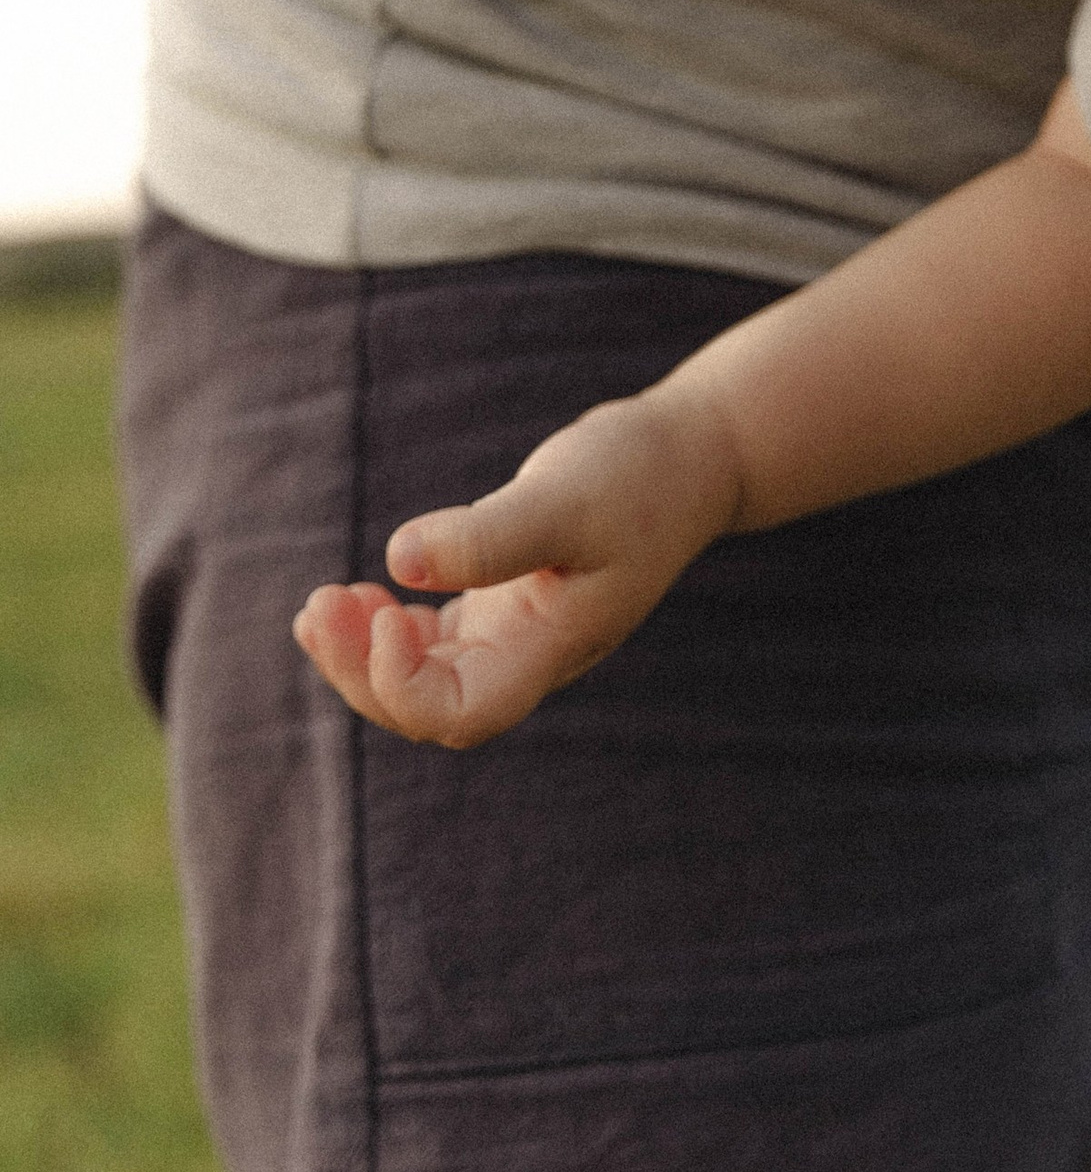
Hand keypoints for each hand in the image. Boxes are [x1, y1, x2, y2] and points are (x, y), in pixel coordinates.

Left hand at [291, 387, 743, 750]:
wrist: (691, 458)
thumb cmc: (638, 474)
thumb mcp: (565, 497)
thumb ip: (488, 535)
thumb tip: (400, 559)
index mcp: (551, 646)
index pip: (462, 713)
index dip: (404, 686)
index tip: (383, 610)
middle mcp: (529, 655)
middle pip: (428, 708)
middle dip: (362, 670)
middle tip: (317, 607)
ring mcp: (517, 635)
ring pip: (424, 680)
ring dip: (364, 653)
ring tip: (320, 603)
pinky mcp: (507, 605)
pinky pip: (434, 643)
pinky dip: (389, 628)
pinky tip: (365, 593)